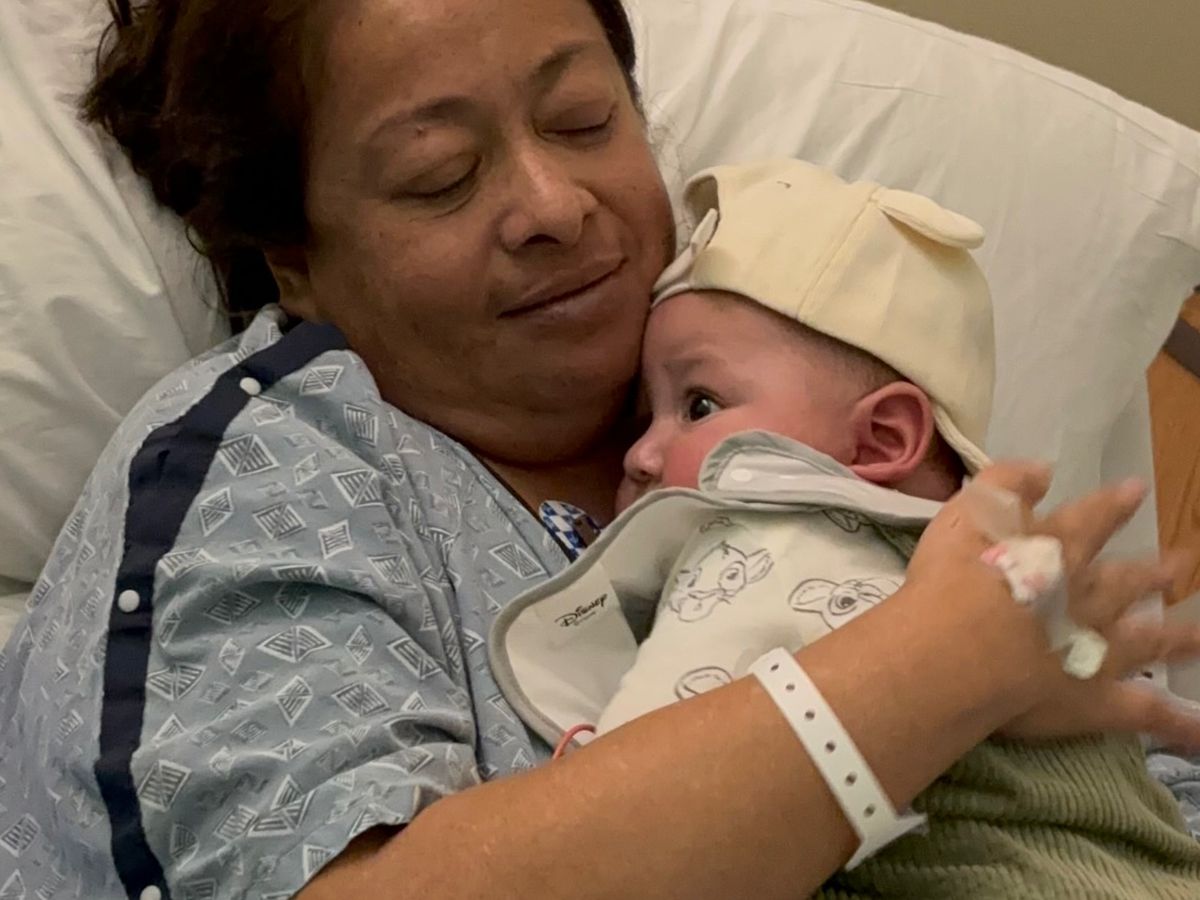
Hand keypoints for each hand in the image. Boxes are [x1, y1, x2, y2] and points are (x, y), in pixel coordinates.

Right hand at [907, 461, 1199, 749]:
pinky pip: (1145, 714)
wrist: (959, 646)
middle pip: (1127, 582)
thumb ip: (1006, 485)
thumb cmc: (952, 580)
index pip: (1090, 521)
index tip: (1138, 490)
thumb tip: (1044, 469)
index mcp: (1056, 552)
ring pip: (1146, 641)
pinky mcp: (1096, 700)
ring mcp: (1098, 649)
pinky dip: (1175, 724)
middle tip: (1184, 565)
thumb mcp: (968, 514)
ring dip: (1175, 637)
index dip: (1112, 506)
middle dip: (1154, 573)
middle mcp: (1087, 596)